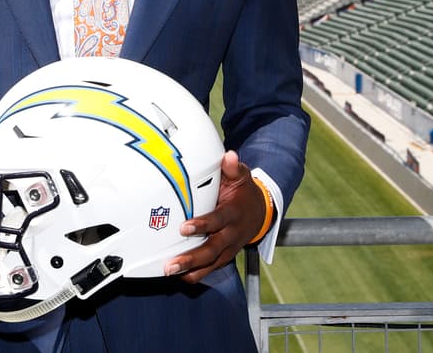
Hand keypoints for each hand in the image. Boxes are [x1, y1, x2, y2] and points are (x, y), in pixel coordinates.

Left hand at [163, 151, 266, 283]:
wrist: (260, 212)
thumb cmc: (243, 192)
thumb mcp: (242, 177)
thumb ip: (233, 168)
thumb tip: (229, 156)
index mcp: (233, 213)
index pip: (217, 220)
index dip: (202, 225)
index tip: (183, 228)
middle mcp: (232, 234)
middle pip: (212, 248)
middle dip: (192, 257)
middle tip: (172, 263)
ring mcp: (229, 248)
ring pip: (211, 262)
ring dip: (192, 269)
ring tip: (171, 272)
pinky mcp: (225, 256)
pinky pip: (211, 268)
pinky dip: (196, 274)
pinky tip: (179, 276)